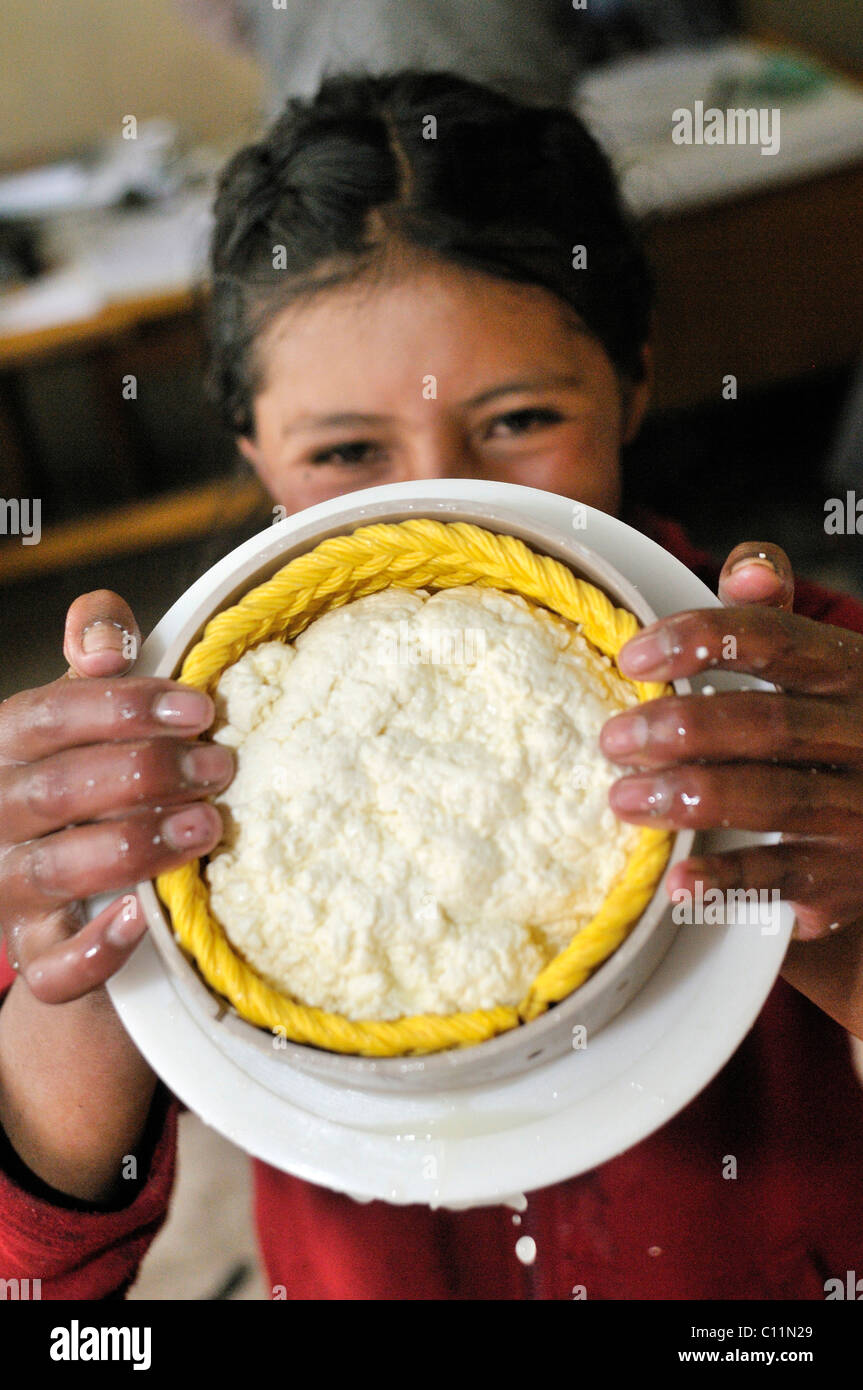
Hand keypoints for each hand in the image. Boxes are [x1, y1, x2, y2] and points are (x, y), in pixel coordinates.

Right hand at [0, 589, 232, 1003]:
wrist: (83, 892)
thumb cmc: (100, 778)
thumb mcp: (95, 710)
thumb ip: (99, 655)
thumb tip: (103, 636)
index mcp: (6, 749)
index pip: (44, 717)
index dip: (121, 708)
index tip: (201, 710)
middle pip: (53, 790)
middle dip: (143, 775)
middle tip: (219, 771)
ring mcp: (9, 890)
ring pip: (49, 872)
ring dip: (131, 847)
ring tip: (205, 830)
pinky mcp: (37, 955)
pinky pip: (51, 969)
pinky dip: (94, 951)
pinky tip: (142, 920)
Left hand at [599, 543, 862, 1035]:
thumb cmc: (835, 732)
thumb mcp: (822, 669)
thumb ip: (775, 616)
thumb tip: (746, 568)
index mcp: (852, 671)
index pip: (779, 640)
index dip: (702, 641)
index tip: (633, 657)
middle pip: (769, 724)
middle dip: (683, 729)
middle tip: (613, 740)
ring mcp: (862, 810)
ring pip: (773, 799)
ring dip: (691, 798)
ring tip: (624, 800)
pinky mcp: (847, 877)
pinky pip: (784, 877)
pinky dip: (728, 880)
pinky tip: (678, 882)